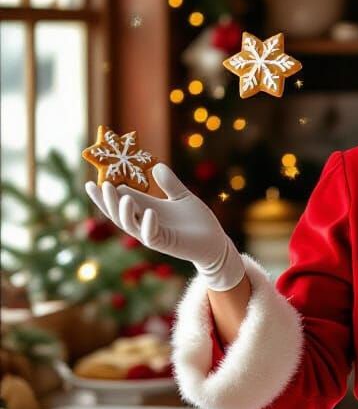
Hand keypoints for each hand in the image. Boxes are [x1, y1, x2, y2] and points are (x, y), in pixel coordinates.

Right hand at [85, 164, 244, 290]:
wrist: (215, 242)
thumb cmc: (198, 221)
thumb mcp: (182, 197)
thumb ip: (170, 183)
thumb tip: (157, 165)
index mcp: (147, 208)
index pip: (121, 199)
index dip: (107, 193)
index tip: (92, 181)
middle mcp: (146, 222)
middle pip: (118, 212)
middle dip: (107, 201)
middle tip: (100, 185)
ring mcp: (154, 233)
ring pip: (130, 225)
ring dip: (123, 211)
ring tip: (122, 196)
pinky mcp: (165, 243)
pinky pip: (151, 235)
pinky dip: (149, 224)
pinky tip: (149, 212)